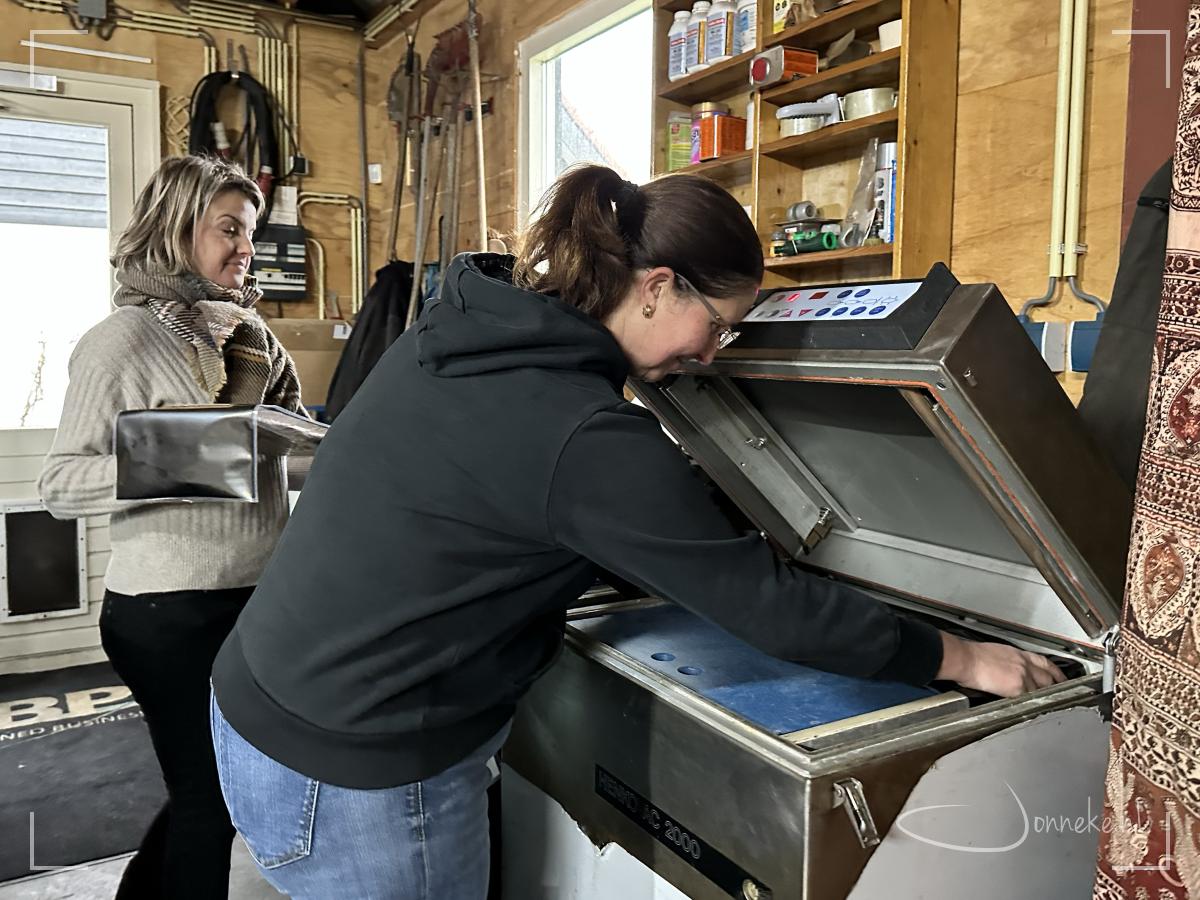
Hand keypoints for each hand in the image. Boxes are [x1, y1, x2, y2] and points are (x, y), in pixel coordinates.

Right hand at [936, 632, 1065, 697]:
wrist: (966, 659)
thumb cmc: (972, 655)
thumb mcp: (996, 652)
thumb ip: (1009, 662)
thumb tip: (1009, 671)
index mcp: (1018, 654)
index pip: (1045, 662)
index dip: (1056, 671)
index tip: (1061, 677)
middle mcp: (1024, 664)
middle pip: (1049, 677)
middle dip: (1056, 686)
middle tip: (1061, 695)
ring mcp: (1022, 676)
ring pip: (1042, 690)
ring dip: (1044, 698)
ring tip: (1046, 706)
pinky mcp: (1017, 689)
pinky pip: (1030, 699)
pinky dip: (1032, 704)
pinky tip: (1032, 709)